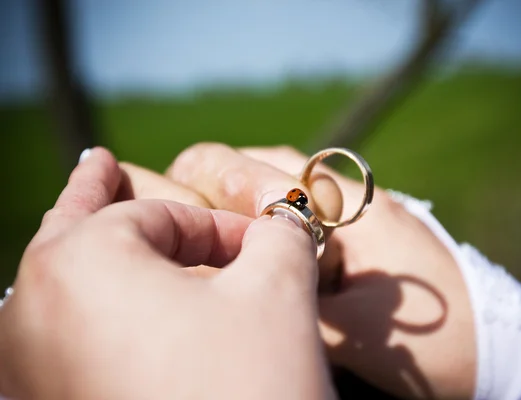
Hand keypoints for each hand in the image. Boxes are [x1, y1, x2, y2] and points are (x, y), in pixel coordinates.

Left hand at [0, 148, 334, 399]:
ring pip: (56, 286)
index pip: (154, 217)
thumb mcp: (278, 291)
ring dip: (84, 250)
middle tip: (102, 164)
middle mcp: (30, 313)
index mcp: (79, 264)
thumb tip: (284, 213)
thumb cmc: (247, 389)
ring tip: (94, 223)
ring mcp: (26, 371)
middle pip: (71, 231)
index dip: (216, 226)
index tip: (258, 245)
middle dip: (95, 192)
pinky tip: (106, 307)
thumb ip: (282, 230)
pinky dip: (82, 307)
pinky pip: (56, 336)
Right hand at [121, 143, 475, 398]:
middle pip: (268, 164)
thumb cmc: (432, 340)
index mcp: (345, 208)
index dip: (208, 174)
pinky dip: (272, 218)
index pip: (259, 170)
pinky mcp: (366, 231)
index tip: (170, 183)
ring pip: (286, 184)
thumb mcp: (352, 331)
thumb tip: (233, 294)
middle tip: (181, 195)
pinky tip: (254, 244)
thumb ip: (290, 305)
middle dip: (220, 177)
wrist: (495, 345)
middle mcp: (350, 197)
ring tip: (209, 220)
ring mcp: (360, 211)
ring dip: (245, 195)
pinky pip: (306, 210)